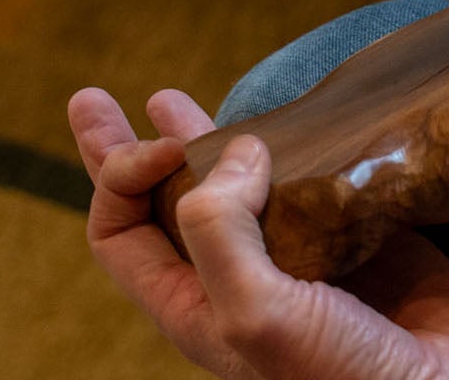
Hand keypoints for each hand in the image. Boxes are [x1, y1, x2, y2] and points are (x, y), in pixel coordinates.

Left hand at [67, 87, 448, 379]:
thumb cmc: (342, 377)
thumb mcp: (256, 315)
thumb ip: (221, 231)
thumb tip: (237, 150)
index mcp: (196, 302)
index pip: (121, 231)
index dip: (123, 177)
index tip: (166, 144)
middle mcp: (237, 273)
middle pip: (157, 202)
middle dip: (123, 151)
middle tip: (91, 99)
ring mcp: (297, 249)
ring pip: (234, 182)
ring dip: (202, 137)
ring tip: (165, 96)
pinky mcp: (356, 230)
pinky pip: (310, 176)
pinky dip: (293, 141)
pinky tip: (285, 117)